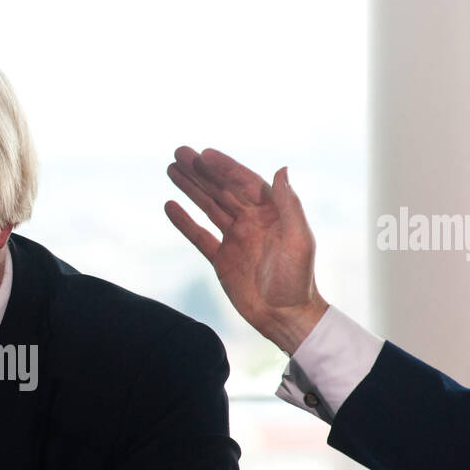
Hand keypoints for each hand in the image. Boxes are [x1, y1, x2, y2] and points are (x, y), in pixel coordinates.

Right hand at [165, 145, 327, 354]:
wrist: (285, 316)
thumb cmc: (297, 280)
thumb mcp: (298, 240)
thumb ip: (290, 205)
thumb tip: (281, 169)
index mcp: (271, 212)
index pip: (243, 182)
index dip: (223, 167)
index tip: (203, 154)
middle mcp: (252, 221)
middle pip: (221, 189)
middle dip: (201, 171)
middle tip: (179, 153)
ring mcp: (235, 239)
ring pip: (208, 206)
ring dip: (190, 188)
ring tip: (171, 169)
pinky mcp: (222, 259)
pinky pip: (199, 236)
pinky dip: (185, 221)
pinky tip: (171, 206)